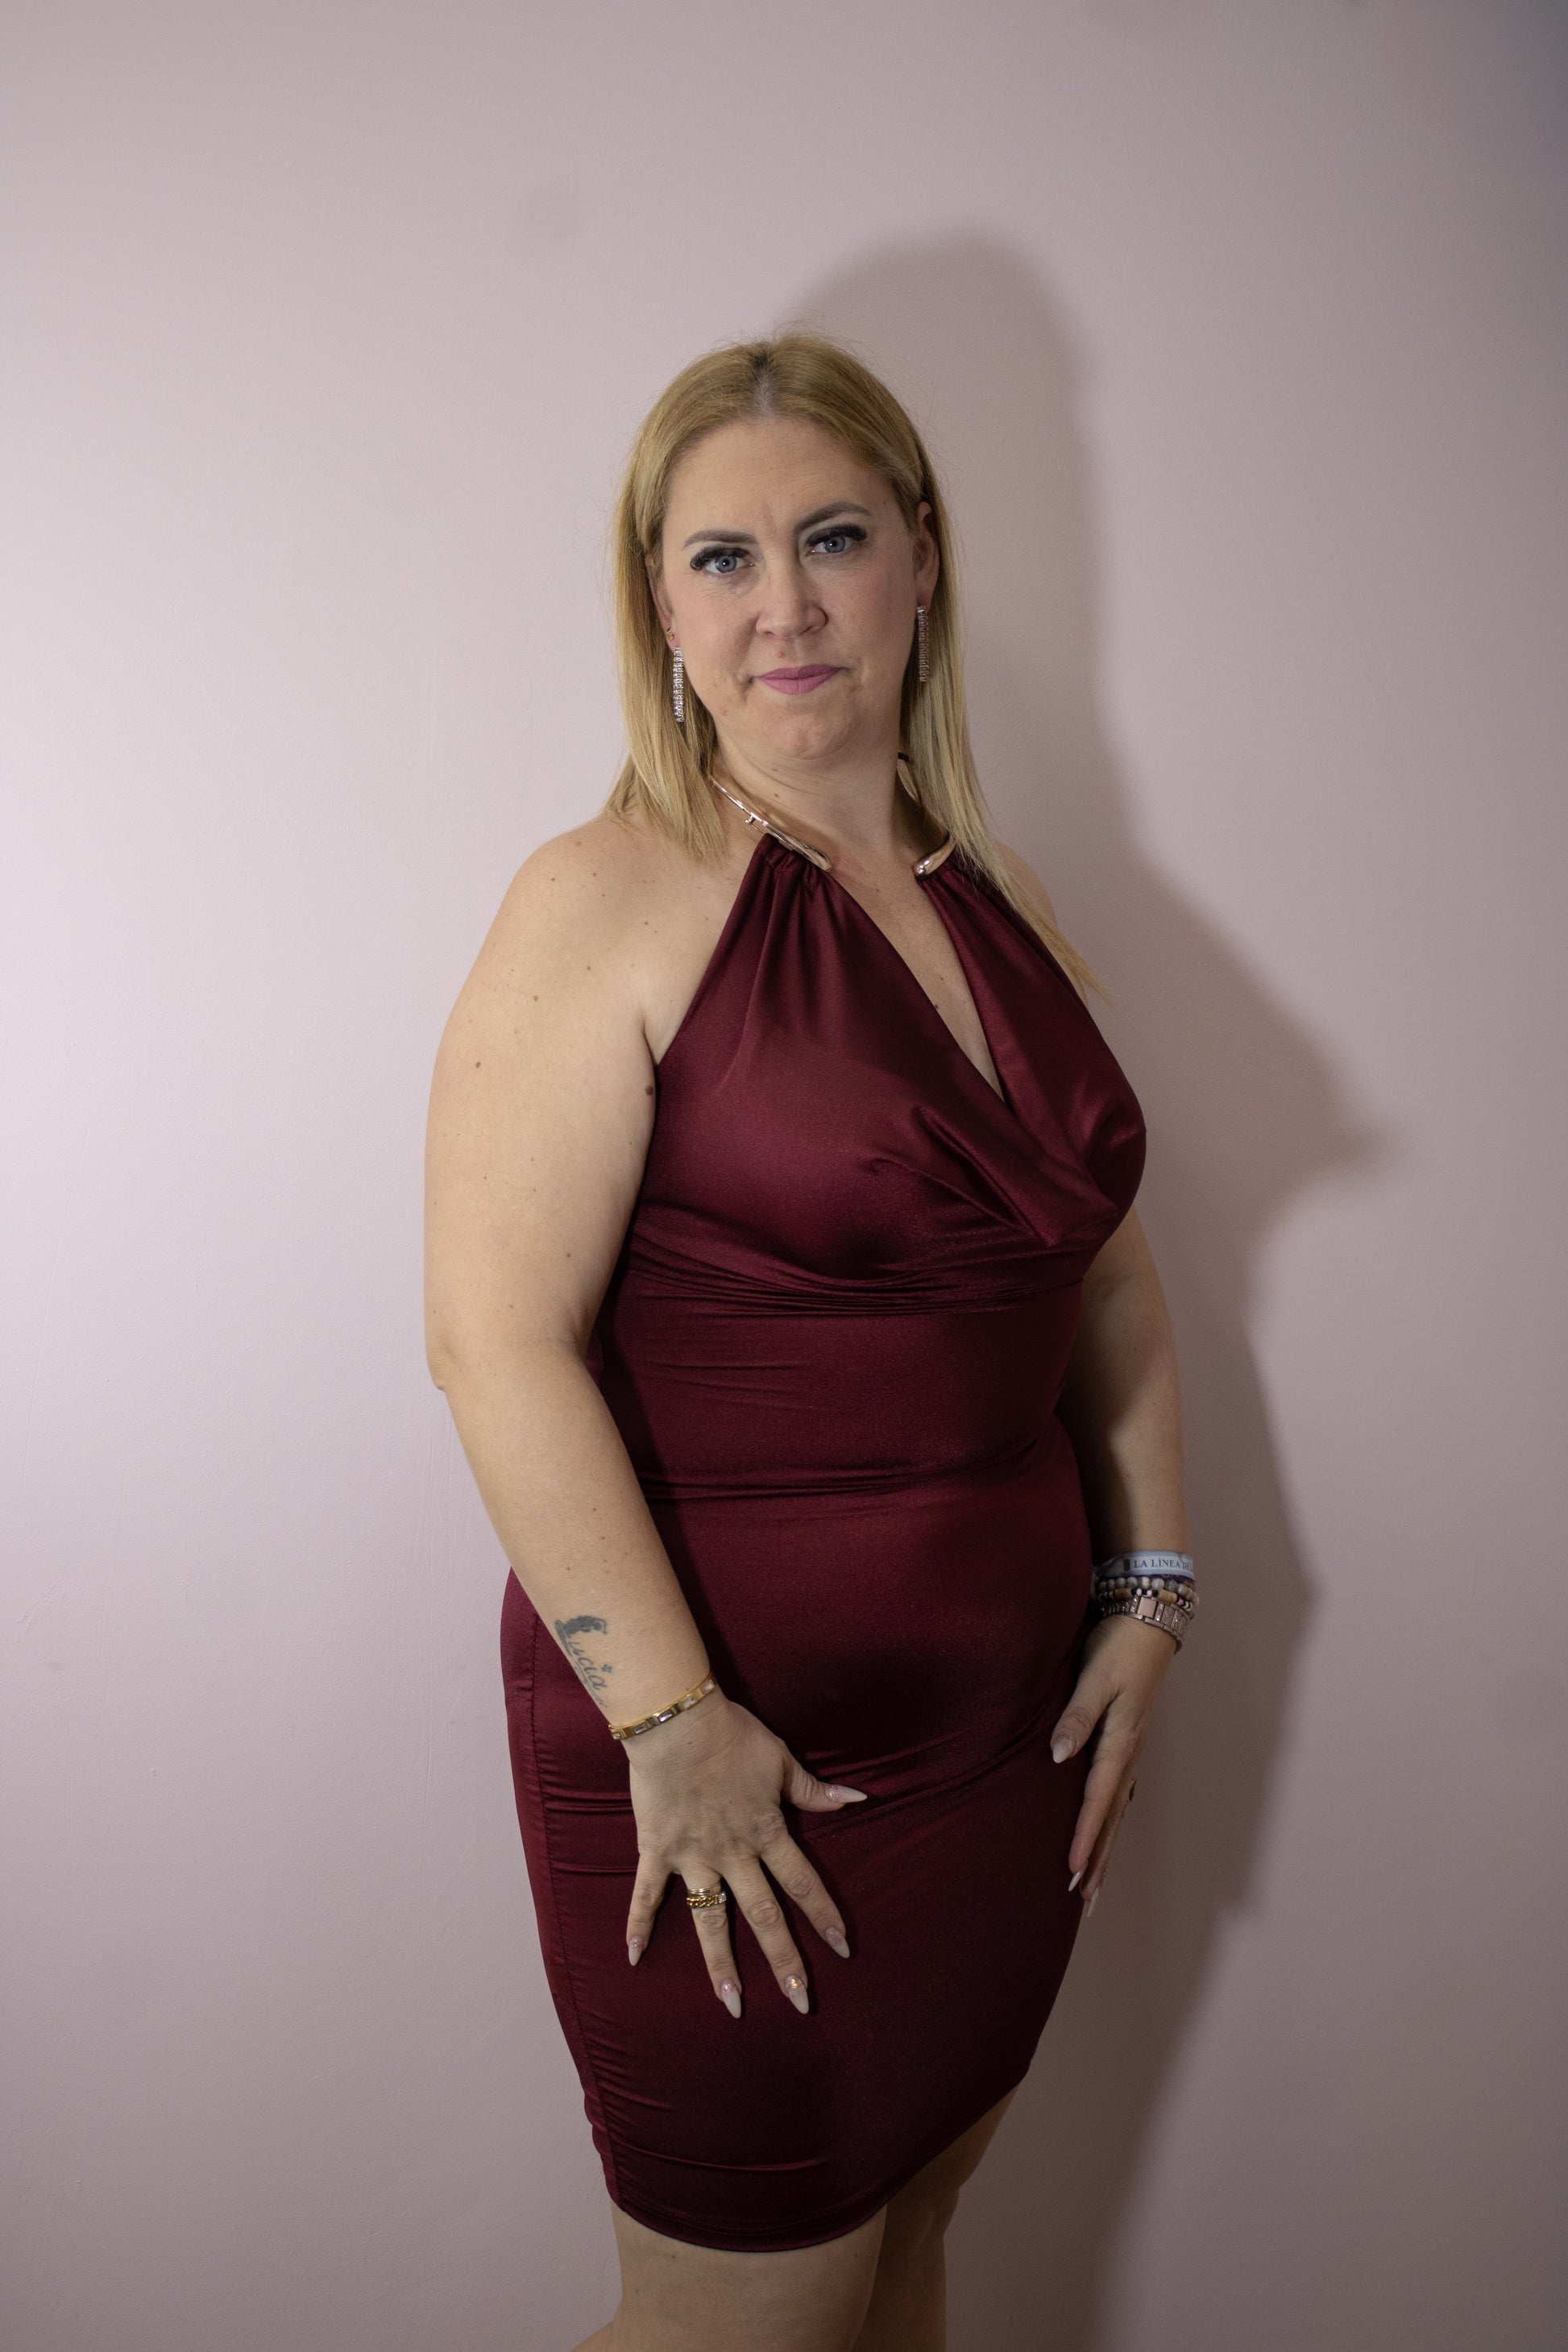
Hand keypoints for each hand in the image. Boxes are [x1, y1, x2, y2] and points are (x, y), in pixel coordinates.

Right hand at [622, 1692, 865, 2017]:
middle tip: (799, 2001)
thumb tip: (858, 1800)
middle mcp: (733, 1853)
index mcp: (766, 1832)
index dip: (824, 1916)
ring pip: (710, 1919)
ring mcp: (693, 1856)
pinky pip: (647, 1894)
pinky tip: (634, 1958)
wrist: (677, 1721)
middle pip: (764, 1915)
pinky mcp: (657, 1850)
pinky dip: (638, 1924)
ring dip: (721, 1964)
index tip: (843, 1950)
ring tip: (732, 2003)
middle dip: (783, 1960)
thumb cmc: (732, 1735)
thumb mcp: (781, 1760)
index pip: (803, 1883)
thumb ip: (814, 1791)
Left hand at [1050, 1614, 1174, 1910]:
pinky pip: (1118, 1793)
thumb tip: (1057, 1756)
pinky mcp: (1128, 1740)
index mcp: (1121, 1740)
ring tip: (1093, 1886)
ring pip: (1117, 1810)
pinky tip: (1104, 1837)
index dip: (1086, 1836)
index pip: (1099, 1799)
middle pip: (1112, 1817)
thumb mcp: (1095, 1677)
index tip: (1074, 1871)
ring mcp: (1131, 1748)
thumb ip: (1076, 1716)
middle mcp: (1129, 1751)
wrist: (1149, 1619)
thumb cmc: (1118, 1646)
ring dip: (1106, 1848)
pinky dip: (1109, 1822)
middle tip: (1083, 1899)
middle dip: (1099, 1859)